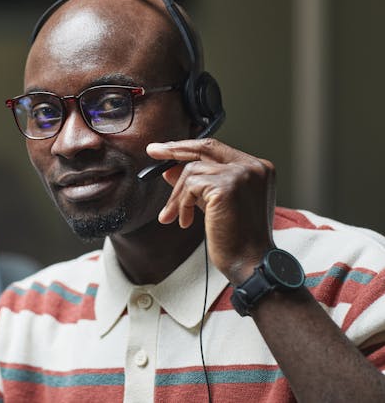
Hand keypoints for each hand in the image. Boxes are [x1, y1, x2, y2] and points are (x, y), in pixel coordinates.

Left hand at [146, 138, 275, 283]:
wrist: (249, 263)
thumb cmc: (237, 238)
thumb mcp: (214, 203)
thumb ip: (197, 183)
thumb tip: (170, 169)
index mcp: (257, 169)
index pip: (216, 148)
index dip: (188, 147)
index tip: (165, 149)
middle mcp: (253, 167)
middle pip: (205, 148)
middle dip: (174, 149)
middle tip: (153, 152)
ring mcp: (242, 174)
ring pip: (192, 170)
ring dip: (178, 196)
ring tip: (175, 216)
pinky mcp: (227, 187)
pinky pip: (191, 186)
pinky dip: (182, 204)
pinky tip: (186, 221)